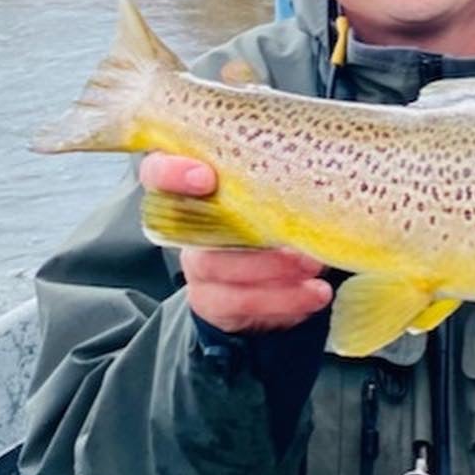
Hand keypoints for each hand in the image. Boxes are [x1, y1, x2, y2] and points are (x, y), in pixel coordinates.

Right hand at [139, 153, 330, 333]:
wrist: (259, 275)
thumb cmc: (267, 212)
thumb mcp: (265, 189)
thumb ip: (271, 178)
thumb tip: (316, 171)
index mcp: (191, 186)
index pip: (157, 172)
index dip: (171, 173)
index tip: (206, 178)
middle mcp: (184, 225)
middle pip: (191, 230)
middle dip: (243, 234)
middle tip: (295, 241)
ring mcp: (195, 265)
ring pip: (218, 269)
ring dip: (272, 271)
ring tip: (313, 268)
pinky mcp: (210, 301)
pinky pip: (239, 304)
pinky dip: (283, 300)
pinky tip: (312, 294)